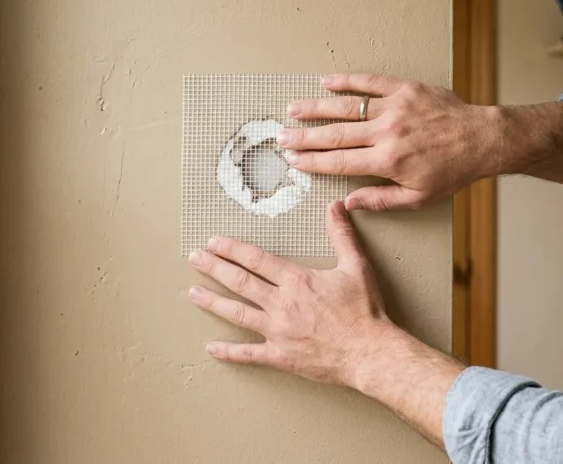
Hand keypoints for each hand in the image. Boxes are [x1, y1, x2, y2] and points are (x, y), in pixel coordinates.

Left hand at [186, 200, 392, 387]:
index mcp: (296, 281)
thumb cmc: (364, 311)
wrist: (370, 353)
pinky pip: (248, 354)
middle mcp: (281, 304)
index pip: (256, 259)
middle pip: (239, 282)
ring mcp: (277, 331)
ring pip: (237, 314)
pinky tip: (211, 348)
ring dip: (213, 302)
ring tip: (193, 293)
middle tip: (194, 258)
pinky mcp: (280, 356)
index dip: (232, 249)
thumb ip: (342, 234)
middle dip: (213, 268)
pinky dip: (228, 352)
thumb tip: (335, 205)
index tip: (214, 242)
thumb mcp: (356, 266)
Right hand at [277, 73, 501, 210]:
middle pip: (334, 135)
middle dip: (304, 136)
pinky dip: (346, 81)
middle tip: (281, 137)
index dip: (312, 162)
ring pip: (346, 108)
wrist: (482, 139)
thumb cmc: (453, 171)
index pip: (339, 162)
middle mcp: (386, 133)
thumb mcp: (418, 197)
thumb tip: (347, 205)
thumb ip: (380, 200)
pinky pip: (369, 83)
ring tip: (292, 109)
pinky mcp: (405, 89)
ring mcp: (394, 108)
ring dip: (316, 109)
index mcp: (387, 161)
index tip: (293, 160)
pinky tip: (326, 82)